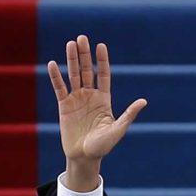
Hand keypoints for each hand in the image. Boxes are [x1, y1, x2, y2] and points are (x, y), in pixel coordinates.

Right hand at [45, 35, 145, 191]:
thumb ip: (128, 115)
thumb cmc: (103, 146)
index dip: (101, 60)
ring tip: (70, 44)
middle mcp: (90, 96)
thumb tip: (143, 101)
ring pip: (73, 75)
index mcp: (104, 99)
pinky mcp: (64, 106)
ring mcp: (76, 99)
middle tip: (82, 38)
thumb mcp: (117, 130)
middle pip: (86, 70)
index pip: (103, 74)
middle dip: (84, 54)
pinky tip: (52, 64)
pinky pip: (59, 88)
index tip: (100, 45)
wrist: (84, 157)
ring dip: (71, 60)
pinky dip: (56, 77)